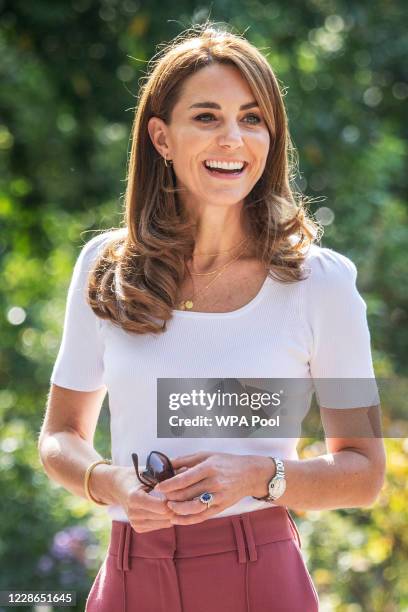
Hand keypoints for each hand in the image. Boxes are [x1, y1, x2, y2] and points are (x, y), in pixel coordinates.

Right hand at [112, 466, 186, 532]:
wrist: (118, 486)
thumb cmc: (135, 475)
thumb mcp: (149, 471)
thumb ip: (167, 472)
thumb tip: (186, 469)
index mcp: (135, 498)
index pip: (163, 506)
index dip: (174, 499)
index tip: (181, 492)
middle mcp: (133, 513)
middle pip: (165, 516)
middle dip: (177, 507)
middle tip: (186, 497)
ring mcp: (135, 522)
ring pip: (165, 523)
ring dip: (174, 514)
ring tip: (179, 502)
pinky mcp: (137, 528)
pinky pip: (160, 526)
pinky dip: (167, 518)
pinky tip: (169, 508)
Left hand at [155, 452, 272, 524]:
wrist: (250, 474)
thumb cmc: (226, 462)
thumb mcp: (207, 455)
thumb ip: (186, 459)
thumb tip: (168, 464)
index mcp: (209, 468)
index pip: (185, 479)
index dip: (169, 484)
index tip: (158, 486)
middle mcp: (213, 483)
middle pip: (186, 494)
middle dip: (170, 496)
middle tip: (161, 496)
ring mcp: (218, 497)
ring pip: (192, 507)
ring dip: (176, 509)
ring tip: (168, 506)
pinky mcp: (220, 508)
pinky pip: (201, 517)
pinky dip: (186, 520)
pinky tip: (176, 519)